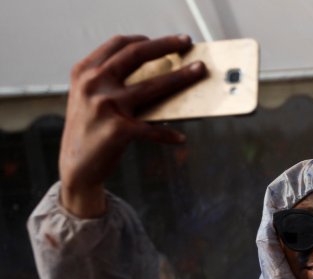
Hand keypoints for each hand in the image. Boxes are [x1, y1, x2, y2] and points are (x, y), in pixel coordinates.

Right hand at [59, 35, 205, 217]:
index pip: (118, 45)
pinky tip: (180, 139)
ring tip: (199, 71)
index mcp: (85, 72)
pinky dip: (168, 136)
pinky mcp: (119, 130)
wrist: (76, 167)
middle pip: (136, 55)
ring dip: (181, 77)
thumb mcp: (90, 98)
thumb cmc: (91, 130)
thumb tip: (157, 70)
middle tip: (188, 42)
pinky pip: (153, 130)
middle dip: (165, 45)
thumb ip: (110, 80)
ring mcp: (105, 105)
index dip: (145, 39)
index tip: (167, 41)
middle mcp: (93, 83)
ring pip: (153, 86)